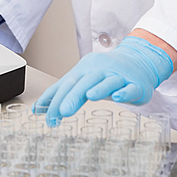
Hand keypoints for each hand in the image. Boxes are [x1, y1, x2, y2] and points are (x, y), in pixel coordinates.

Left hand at [36, 37, 173, 126]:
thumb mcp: (83, 79)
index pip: (68, 83)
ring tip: (89, 96)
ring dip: (98, 88)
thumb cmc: (107, 73)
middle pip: (86, 81)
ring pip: (108, 82)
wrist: (138, 60)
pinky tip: (118, 97)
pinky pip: (130, 88)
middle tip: (61, 111)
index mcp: (86, 69)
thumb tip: (38, 108)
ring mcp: (119, 76)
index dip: (56, 98)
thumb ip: (62, 93)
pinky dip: (124, 92)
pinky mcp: (136, 85)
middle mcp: (101, 70)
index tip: (45, 116)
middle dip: (73, 96)